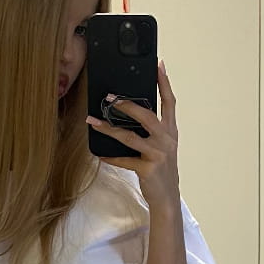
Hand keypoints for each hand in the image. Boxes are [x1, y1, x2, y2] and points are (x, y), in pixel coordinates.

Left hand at [91, 62, 179, 209]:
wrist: (167, 198)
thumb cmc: (161, 170)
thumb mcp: (162, 147)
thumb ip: (152, 130)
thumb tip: (130, 112)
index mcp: (170, 132)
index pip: (169, 102)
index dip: (165, 83)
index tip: (159, 65)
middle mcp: (166, 140)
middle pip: (147, 116)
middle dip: (128, 105)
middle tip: (111, 97)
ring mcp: (158, 155)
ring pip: (131, 137)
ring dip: (109, 129)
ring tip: (93, 121)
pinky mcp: (147, 169)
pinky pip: (124, 160)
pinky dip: (110, 157)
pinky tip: (100, 154)